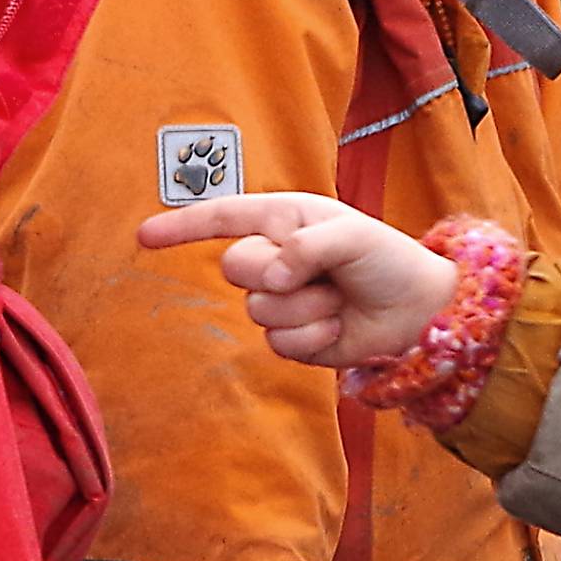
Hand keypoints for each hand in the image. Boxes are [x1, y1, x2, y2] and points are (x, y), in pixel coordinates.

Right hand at [139, 191, 457, 365]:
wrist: (416, 311)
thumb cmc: (386, 259)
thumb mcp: (351, 235)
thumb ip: (305, 246)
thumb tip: (273, 274)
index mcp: (284, 219)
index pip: (222, 218)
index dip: (182, 226)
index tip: (144, 235)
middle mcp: (276, 257)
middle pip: (235, 266)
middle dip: (273, 273)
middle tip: (315, 274)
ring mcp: (281, 299)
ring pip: (258, 309)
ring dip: (304, 309)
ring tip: (337, 299)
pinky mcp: (291, 337)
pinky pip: (279, 343)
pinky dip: (312, 337)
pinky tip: (337, 326)